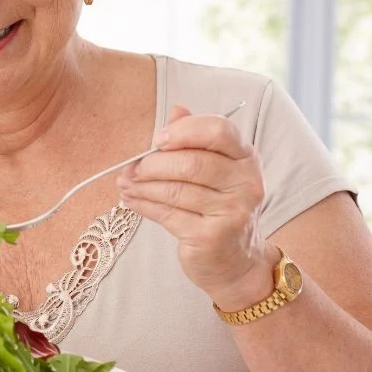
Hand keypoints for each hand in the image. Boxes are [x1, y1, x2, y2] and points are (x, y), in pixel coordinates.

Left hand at [115, 104, 276, 309]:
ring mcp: (232, 212)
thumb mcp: (215, 169)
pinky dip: (143, 205)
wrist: (237, 261)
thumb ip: (195, 138)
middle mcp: (246, 183)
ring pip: (175, 190)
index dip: (183, 131)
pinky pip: (167, 214)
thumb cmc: (219, 207)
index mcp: (246, 157)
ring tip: (124, 183)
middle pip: (191, 163)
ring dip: (141, 185)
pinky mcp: (211, 237)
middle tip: (131, 168)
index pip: (219, 130)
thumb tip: (176, 110)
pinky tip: (130, 199)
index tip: (157, 140)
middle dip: (153, 164)